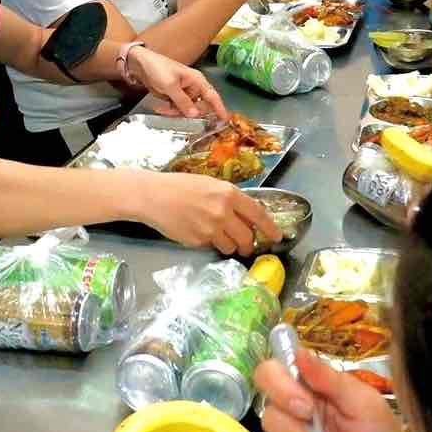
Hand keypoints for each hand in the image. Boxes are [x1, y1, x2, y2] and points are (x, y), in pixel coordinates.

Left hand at [125, 45, 228, 118]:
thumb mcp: (170, 85)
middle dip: (188, 112)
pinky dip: (169, 110)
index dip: (220, 108)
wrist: (140, 64)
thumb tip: (194, 115)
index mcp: (197, 81)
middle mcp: (193, 87)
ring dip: (175, 112)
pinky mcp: (174, 96)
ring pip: (187, 109)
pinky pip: (177, 108)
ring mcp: (184, 92)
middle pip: (199, 106)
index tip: (225, 120)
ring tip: (162, 109)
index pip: (213, 96)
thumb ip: (183, 101)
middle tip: (175, 113)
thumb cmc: (158, 69)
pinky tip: (159, 107)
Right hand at [143, 171, 280, 254]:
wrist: (154, 196)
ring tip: (221, 238)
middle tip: (247, 245)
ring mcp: (210, 229)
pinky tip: (200, 232)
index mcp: (229, 194)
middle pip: (247, 236)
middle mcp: (223, 212)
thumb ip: (230, 199)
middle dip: (249, 244)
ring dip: (231, 246)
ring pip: (231, 246)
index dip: (270, 227)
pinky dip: (211, 244)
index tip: (278, 236)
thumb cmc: (182, 186)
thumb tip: (247, 215)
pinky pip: (212, 247)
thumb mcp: (211, 185)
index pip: (258, 214)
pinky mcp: (197, 242)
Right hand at [256, 350, 404, 431]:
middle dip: (294, 422)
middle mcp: (293, 408)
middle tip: (319, 431)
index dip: (278, 383)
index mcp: (310, 385)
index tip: (306, 404)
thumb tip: (299, 351)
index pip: (272, 371)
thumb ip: (331, 378)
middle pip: (267, 405)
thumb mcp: (363, 402)